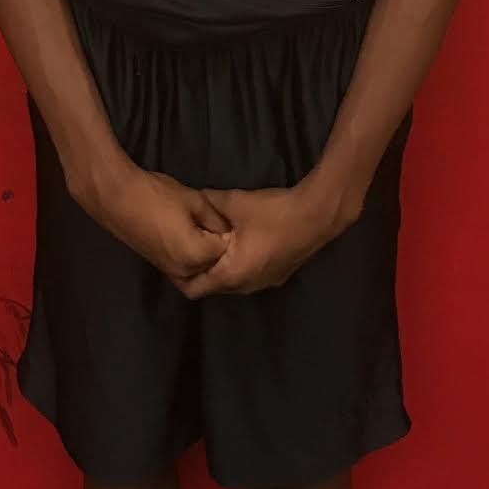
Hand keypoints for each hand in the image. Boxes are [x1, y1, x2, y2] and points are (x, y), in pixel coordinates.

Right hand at [91, 163, 231, 290]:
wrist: (116, 199)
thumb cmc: (157, 196)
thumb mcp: (195, 200)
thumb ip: (216, 219)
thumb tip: (228, 229)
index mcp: (196, 255)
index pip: (226, 248)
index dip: (226, 230)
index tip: (221, 216)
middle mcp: (184, 271)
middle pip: (213, 261)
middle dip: (216, 244)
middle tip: (209, 219)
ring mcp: (170, 271)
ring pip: (199, 265)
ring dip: (203, 249)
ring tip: (196, 224)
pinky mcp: (159, 266)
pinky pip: (184, 264)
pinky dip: (189, 253)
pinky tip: (184, 232)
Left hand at [178, 182, 349, 299]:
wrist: (318, 215)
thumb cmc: (273, 213)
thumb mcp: (234, 202)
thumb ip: (208, 202)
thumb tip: (191, 198)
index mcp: (230, 275)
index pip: (193, 289)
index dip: (178, 275)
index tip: (171, 257)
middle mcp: (245, 287)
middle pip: (212, 287)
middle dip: (198, 270)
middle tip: (186, 248)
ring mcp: (264, 284)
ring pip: (231, 283)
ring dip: (219, 268)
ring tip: (209, 245)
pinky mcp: (278, 276)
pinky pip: (248, 276)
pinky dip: (237, 266)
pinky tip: (237, 244)